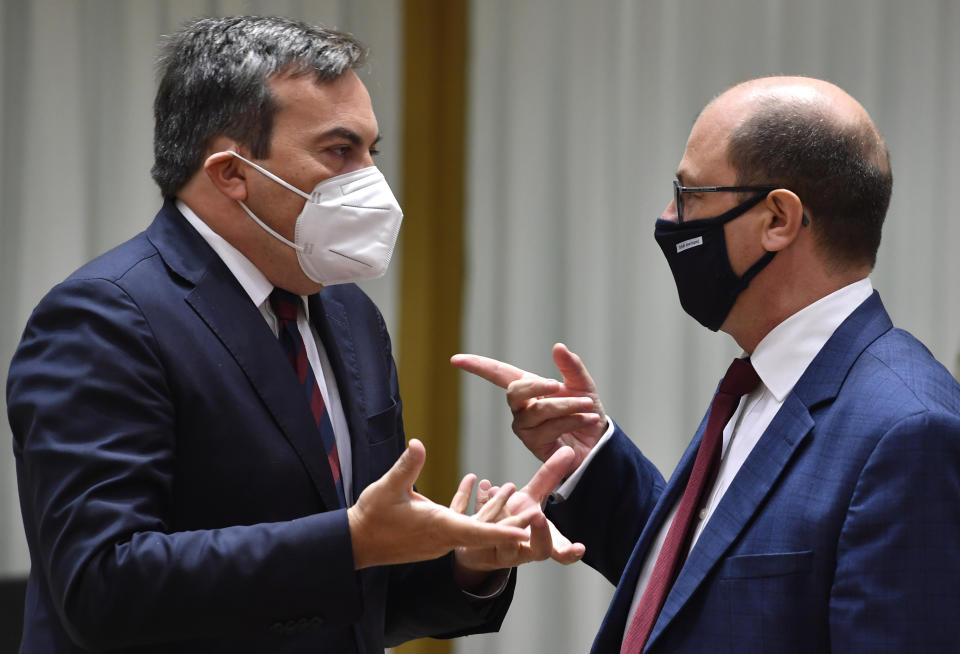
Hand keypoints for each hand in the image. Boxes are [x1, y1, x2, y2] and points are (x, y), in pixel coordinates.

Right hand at [347, 439, 528, 569]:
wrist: (355, 542)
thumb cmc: (371, 517)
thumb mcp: (388, 488)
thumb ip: (406, 466)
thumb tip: (419, 443)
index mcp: (439, 528)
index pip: (478, 532)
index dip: (503, 531)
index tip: (526, 531)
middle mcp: (444, 538)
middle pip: (484, 530)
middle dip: (509, 519)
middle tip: (536, 509)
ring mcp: (439, 540)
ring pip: (473, 526)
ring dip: (491, 509)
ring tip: (509, 488)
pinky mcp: (432, 537)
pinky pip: (458, 522)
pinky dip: (468, 506)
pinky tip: (472, 483)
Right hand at [451, 343, 607, 466]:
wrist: (598, 443)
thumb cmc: (586, 412)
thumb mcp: (582, 385)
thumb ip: (571, 367)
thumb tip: (558, 347)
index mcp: (529, 387)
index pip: (497, 373)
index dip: (477, 366)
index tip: (455, 360)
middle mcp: (521, 407)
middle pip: (514, 392)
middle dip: (536, 386)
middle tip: (558, 386)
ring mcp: (525, 427)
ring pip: (537, 411)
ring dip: (565, 406)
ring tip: (587, 406)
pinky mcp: (534, 445)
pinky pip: (549, 429)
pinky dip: (571, 420)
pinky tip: (588, 418)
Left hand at [451, 446, 584, 579]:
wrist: (479, 537)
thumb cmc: (511, 520)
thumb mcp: (531, 498)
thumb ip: (549, 478)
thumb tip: (568, 451)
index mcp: (540, 542)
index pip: (560, 552)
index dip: (569, 552)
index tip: (579, 548)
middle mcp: (523, 550)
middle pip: (538, 549)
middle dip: (541, 534)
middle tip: (539, 516)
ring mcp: (500, 548)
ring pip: (507, 538)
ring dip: (508, 516)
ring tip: (511, 492)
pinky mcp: (478, 541)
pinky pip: (481, 523)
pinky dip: (483, 502)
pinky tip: (486, 486)